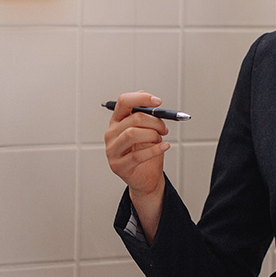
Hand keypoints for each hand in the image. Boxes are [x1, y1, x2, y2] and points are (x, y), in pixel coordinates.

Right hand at [103, 90, 171, 239]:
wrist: (146, 178)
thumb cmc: (146, 152)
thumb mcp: (147, 130)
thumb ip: (147, 115)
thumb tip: (153, 101)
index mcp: (116, 121)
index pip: (124, 102)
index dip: (141, 98)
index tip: (158, 101)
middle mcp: (111, 134)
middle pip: (133, 119)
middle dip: (155, 121)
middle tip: (165, 128)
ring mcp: (112, 150)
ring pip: (133, 134)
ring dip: (153, 135)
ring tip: (160, 140)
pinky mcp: (118, 166)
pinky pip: (138, 155)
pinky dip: (155, 150)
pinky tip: (165, 147)